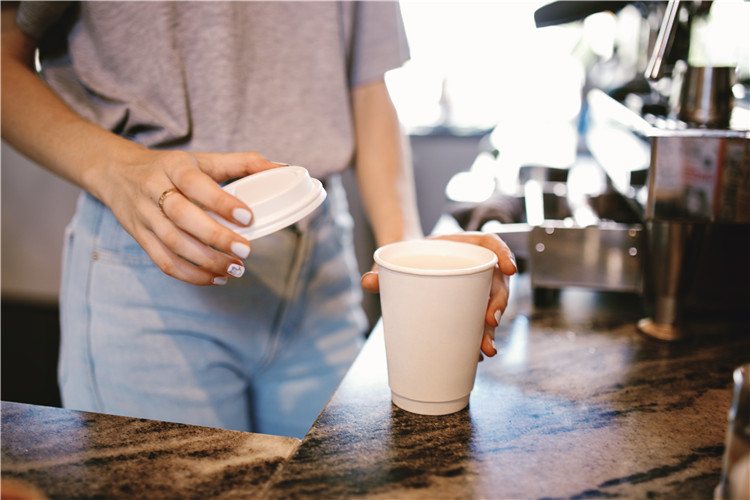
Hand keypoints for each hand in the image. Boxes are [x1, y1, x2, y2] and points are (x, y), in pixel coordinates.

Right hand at [100, 148, 278, 285]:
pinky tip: (215, 278)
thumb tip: (282, 168)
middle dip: (216, 237)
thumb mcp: (203, 158)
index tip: (248, 217)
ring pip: (173, 243)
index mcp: (174, 166)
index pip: (196, 183)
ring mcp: (145, 216)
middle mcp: (155, 190)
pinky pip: (163, 261)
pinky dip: (190, 275)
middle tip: (245, 251)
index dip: (221, 202)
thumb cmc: (170, 167)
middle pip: (183, 217)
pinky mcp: (140, 237)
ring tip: (235, 269)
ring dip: (206, 261)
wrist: (117, 172)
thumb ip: (243, 163)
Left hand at [361, 232, 516, 357]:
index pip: (491, 244)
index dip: (504, 254)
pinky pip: (480, 322)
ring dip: (492, 328)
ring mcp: (473, 288)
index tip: (509, 268)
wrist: (402, 265)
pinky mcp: (467, 307)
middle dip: (498, 303)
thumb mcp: (394, 260)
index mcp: (462, 246)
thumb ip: (382, 270)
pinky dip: (480, 338)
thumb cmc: (404, 258)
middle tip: (490, 322)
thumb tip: (367, 281)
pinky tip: (476, 354)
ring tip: (484, 349)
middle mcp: (474, 266)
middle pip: (497, 281)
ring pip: (492, 306)